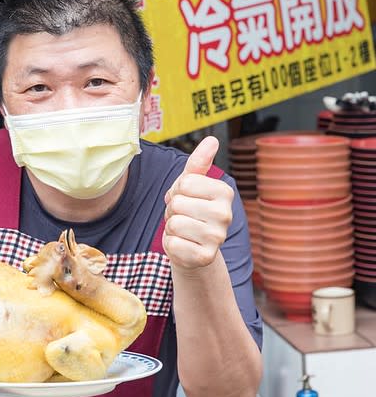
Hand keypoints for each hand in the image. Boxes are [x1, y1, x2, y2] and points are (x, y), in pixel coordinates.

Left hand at [163, 136, 233, 272]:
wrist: (192, 247)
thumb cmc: (189, 210)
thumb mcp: (190, 183)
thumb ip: (199, 162)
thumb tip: (212, 139)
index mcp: (224, 192)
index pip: (184, 183)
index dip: (177, 191)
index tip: (186, 199)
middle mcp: (226, 214)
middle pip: (178, 203)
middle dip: (173, 210)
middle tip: (183, 217)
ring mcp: (218, 238)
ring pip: (174, 223)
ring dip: (171, 227)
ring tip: (183, 230)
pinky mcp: (206, 257)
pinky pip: (173, 244)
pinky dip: (171, 244)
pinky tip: (183, 245)